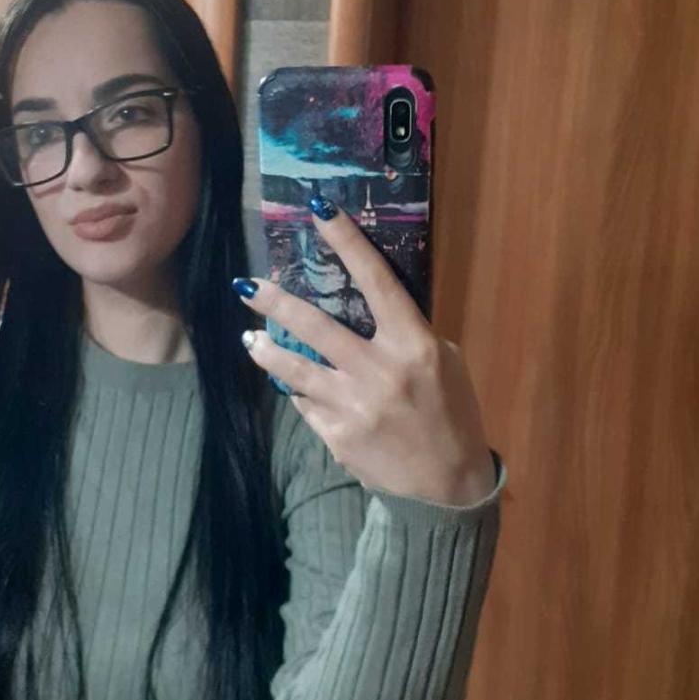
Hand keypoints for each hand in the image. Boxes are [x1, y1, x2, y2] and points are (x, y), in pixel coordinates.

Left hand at [235, 198, 495, 505]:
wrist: (446, 488)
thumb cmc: (451, 415)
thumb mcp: (444, 363)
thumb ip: (404, 333)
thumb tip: (364, 304)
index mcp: (413, 345)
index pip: (377, 281)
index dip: (347, 243)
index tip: (319, 211)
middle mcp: (379, 372)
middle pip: (316, 325)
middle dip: (276, 302)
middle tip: (247, 284)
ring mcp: (353, 406)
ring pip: (294, 368)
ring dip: (266, 350)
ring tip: (250, 337)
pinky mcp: (335, 437)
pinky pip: (306, 404)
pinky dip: (299, 392)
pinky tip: (294, 386)